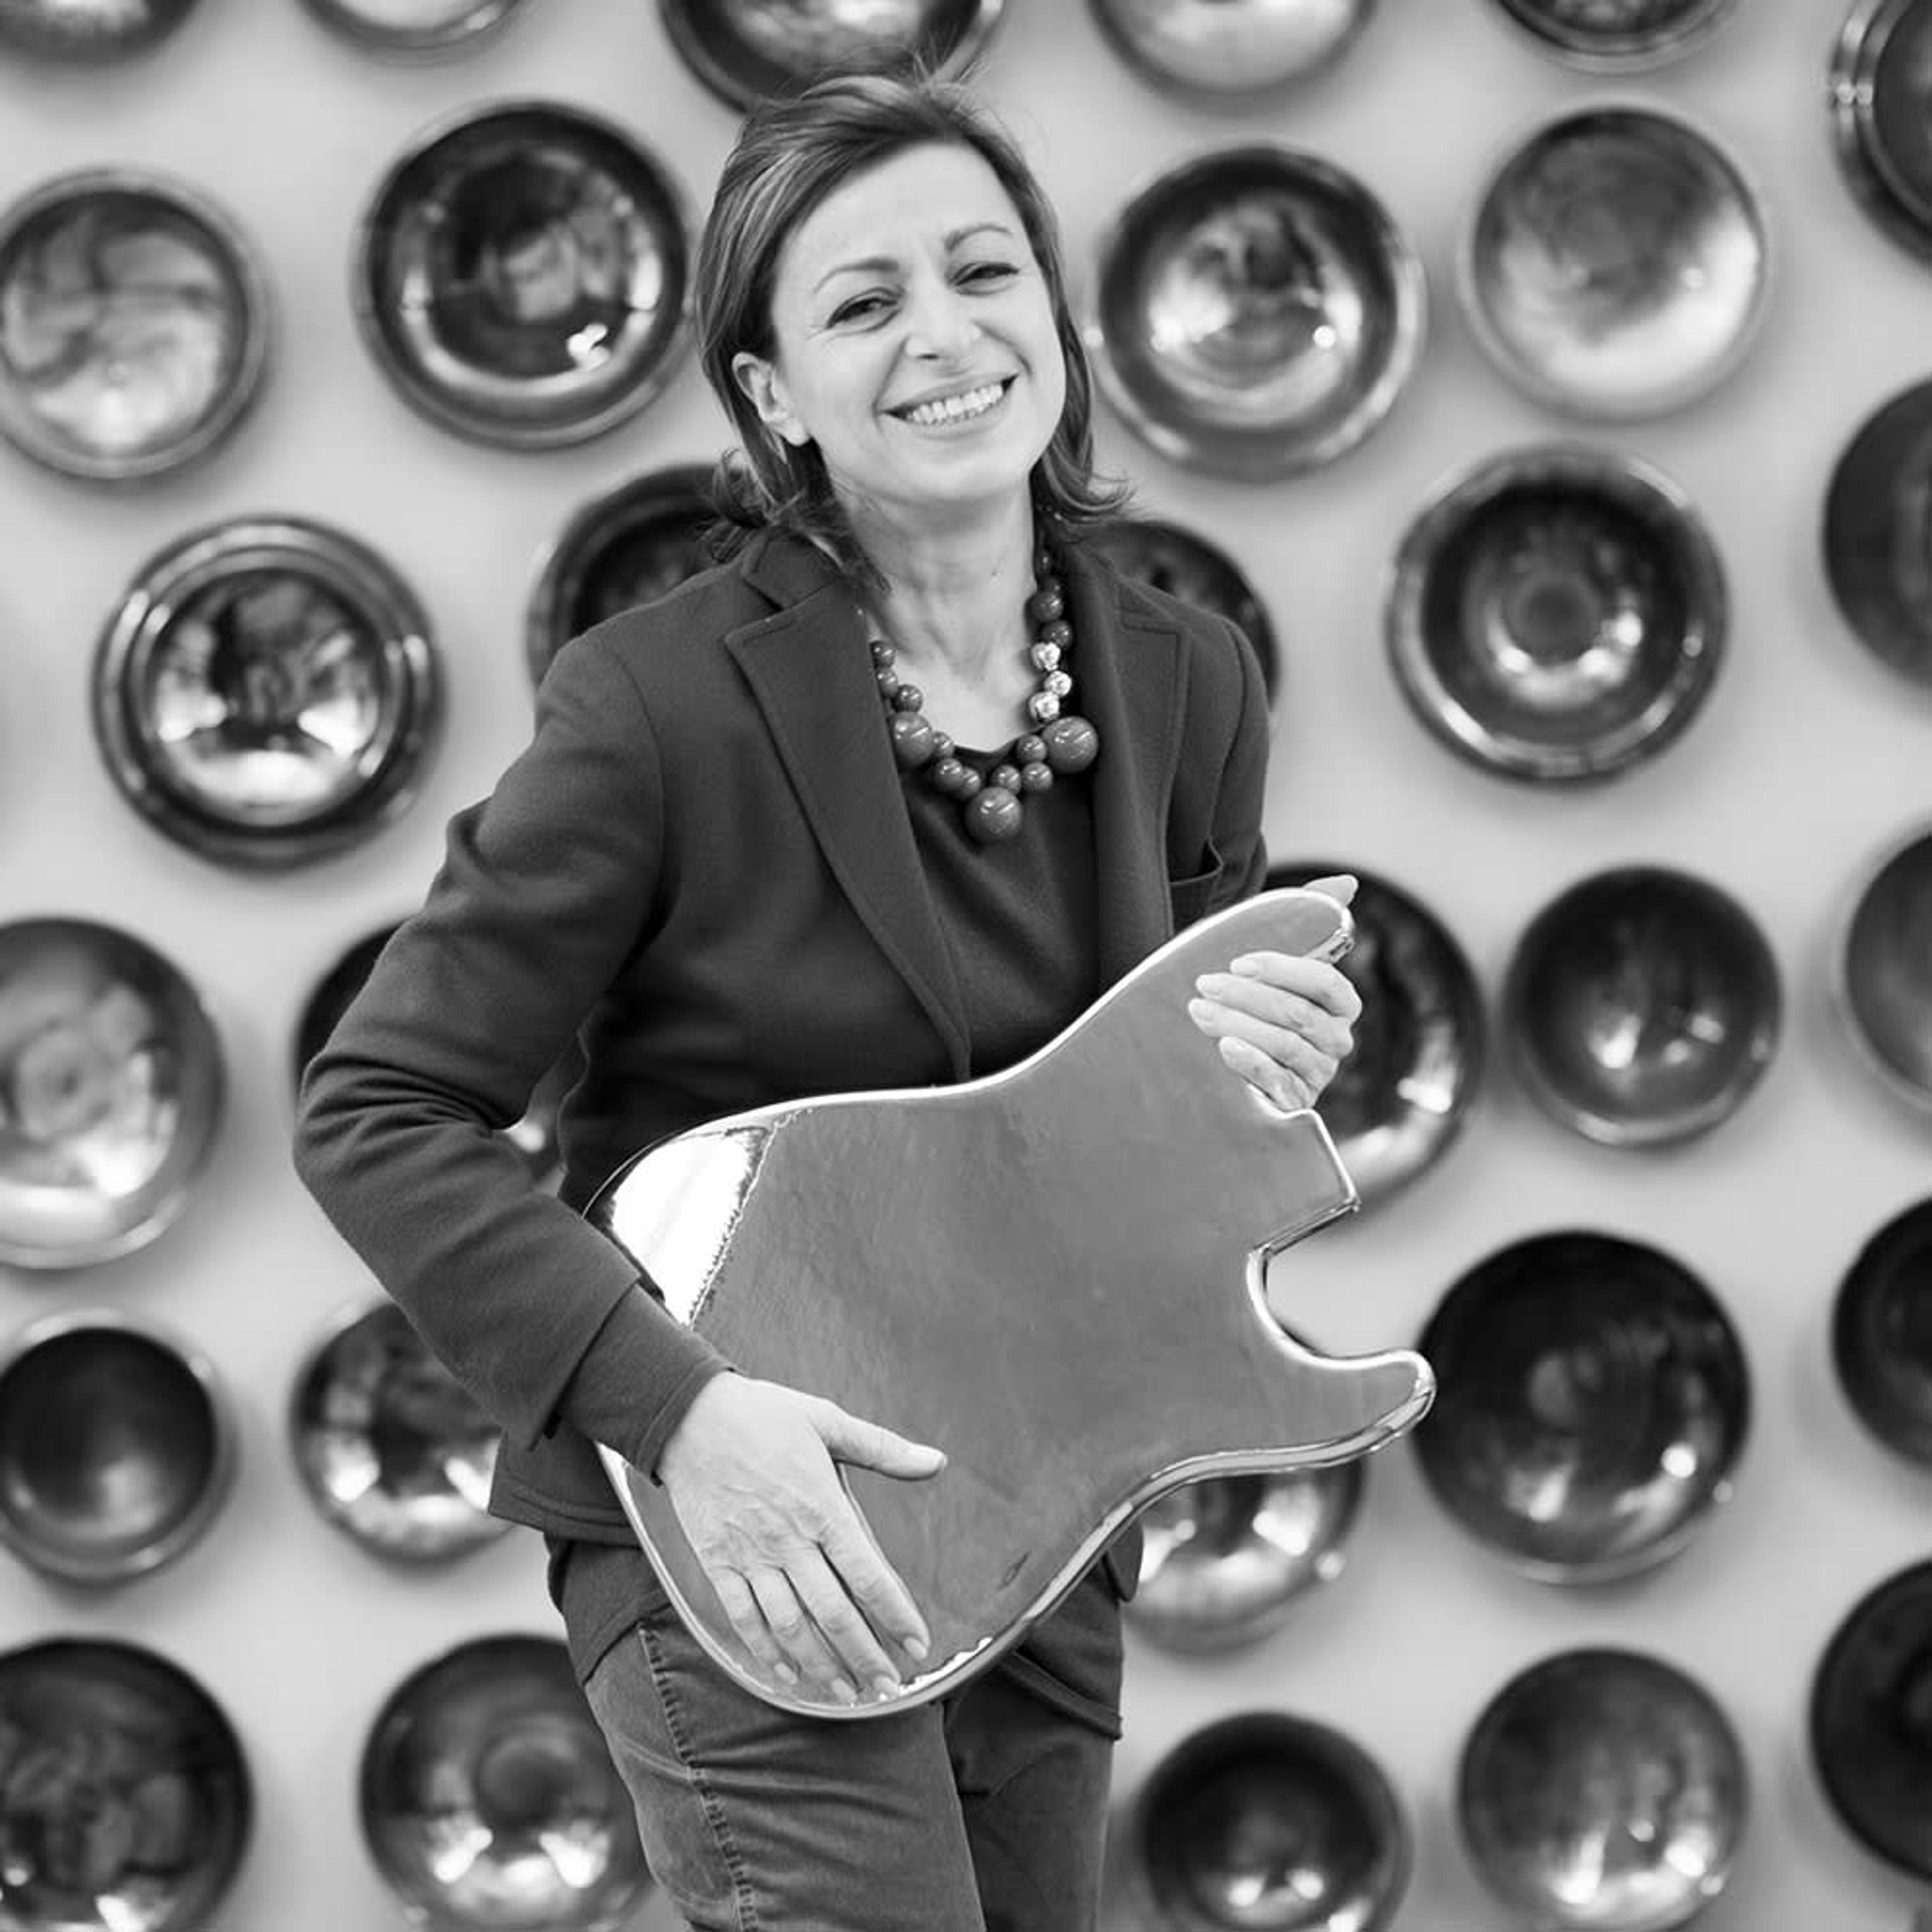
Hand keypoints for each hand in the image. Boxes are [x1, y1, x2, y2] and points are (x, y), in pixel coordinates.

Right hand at [654, 1373, 945, 1704]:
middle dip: (864, 1655)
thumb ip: (883, 1449)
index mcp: (822, 1508)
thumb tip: (937, 1462)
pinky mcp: (718, 1563)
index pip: (868, 1576)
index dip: (896, 1616)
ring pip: (790, 1626)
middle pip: (833, 1614)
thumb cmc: (762, 1415)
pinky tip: (787, 1675)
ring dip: (821, 1665)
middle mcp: (789, 1541)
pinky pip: (743, 1618)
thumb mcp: (827, 1421)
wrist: (687, 1415)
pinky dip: (765, 1652)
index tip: (917, 1645)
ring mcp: (750, 1556)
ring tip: (847, 1693)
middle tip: (887, 1686)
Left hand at [1187, 873, 1362, 1110]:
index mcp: (1341, 1004)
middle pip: (1298, 1015)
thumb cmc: (1255, 995)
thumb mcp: (1274, 955)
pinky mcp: (1294, 1101)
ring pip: (1284, 1044)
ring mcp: (1317, 1074)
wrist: (1224, 1052)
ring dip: (1238, 1024)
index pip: (1325, 984)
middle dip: (1247, 996)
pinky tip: (1224, 1049)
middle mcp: (1336, 1040)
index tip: (1238, 961)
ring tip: (1199, 1011)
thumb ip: (1312, 914)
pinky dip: (1251, 1063)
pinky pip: (1278, 1082)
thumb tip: (1348, 882)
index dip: (1283, 970)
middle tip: (1204, 984)